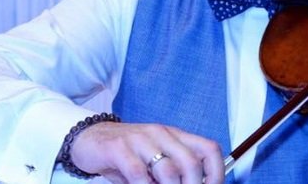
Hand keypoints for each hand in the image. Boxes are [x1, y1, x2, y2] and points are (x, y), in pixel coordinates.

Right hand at [70, 122, 223, 183]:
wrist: (90, 138)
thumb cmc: (128, 154)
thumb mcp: (155, 160)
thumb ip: (175, 172)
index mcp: (176, 136)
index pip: (209, 149)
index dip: (217, 173)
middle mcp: (161, 134)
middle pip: (190, 162)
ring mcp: (140, 140)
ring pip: (167, 170)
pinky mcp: (119, 148)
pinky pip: (138, 173)